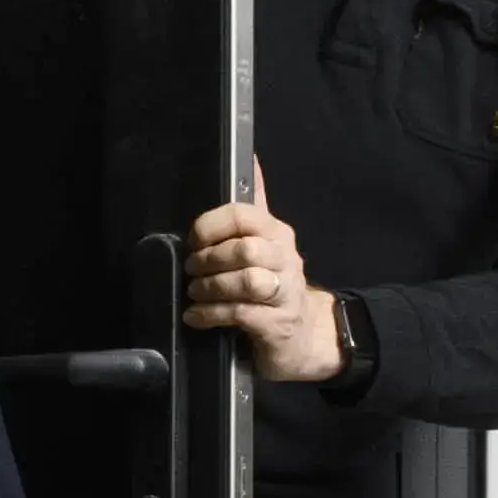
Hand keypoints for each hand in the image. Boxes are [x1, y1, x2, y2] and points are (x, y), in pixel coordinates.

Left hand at [182, 166, 347, 387]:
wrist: (305, 339)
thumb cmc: (275, 288)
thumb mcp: (266, 245)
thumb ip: (254, 207)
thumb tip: (251, 158)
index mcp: (278, 234)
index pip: (245, 215)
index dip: (212, 225)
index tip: (194, 240)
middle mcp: (286, 259)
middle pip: (244, 249)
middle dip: (210, 259)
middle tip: (192, 270)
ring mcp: (285, 293)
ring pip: (245, 280)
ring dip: (210, 287)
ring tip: (195, 293)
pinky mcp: (278, 324)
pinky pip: (240, 312)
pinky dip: (210, 314)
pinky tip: (196, 316)